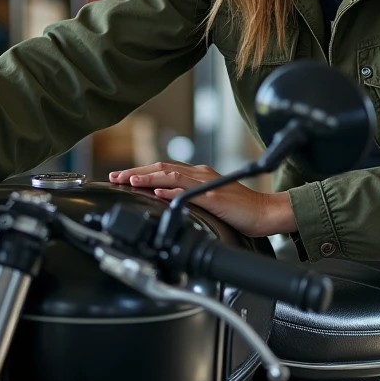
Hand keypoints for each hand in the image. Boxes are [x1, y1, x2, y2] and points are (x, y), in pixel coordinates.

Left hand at [108, 162, 295, 237]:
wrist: (265, 213)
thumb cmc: (239, 210)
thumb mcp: (208, 201)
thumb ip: (187, 196)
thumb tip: (160, 197)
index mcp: (198, 174)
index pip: (163, 168)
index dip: (140, 171)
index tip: (121, 177)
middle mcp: (200, 174)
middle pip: (162, 167)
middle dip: (135, 171)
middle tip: (114, 176)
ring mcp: (207, 185)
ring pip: (171, 176)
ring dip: (148, 178)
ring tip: (129, 181)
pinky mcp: (215, 198)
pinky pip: (190, 192)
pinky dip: (172, 191)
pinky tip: (158, 193)